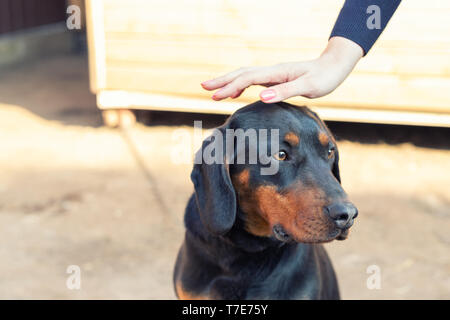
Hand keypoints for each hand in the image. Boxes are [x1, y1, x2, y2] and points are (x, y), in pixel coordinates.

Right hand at [201, 36, 362, 102]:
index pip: (247, 79)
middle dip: (221, 81)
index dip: (229, 87)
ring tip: (213, 92)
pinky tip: (236, 92)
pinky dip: (240, 85)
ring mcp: (273, 74)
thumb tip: (261, 97)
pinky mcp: (276, 79)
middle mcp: (272, 71)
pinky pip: (253, 80)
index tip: (215, 96)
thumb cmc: (324, 77)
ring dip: (228, 82)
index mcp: (276, 73)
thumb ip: (285, 91)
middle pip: (241, 73)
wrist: (334, 66)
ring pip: (245, 76)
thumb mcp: (308, 87)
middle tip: (203, 88)